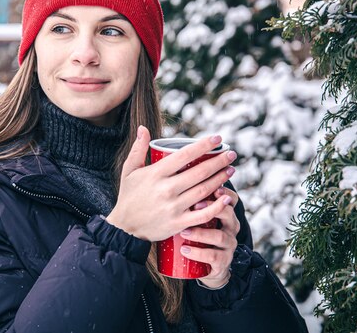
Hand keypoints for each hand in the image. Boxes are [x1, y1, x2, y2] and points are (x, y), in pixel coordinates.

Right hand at [106, 126, 236, 241]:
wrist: (125, 228)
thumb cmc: (129, 196)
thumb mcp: (129, 171)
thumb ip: (138, 149)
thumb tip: (143, 128)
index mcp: (155, 174)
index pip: (184, 155)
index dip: (203, 145)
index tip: (217, 138)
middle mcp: (166, 189)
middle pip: (199, 172)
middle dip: (219, 161)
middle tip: (231, 154)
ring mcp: (173, 207)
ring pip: (204, 190)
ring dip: (221, 179)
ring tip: (231, 169)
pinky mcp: (178, 223)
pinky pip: (202, 214)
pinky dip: (217, 206)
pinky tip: (227, 198)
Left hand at [180, 187, 239, 288]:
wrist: (205, 266)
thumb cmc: (196, 233)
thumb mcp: (195, 215)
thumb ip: (188, 196)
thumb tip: (167, 170)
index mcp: (225, 212)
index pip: (229, 198)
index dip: (223, 190)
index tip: (210, 185)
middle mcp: (230, 227)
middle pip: (229, 213)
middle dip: (214, 207)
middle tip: (195, 204)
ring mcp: (227, 245)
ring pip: (219, 236)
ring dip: (201, 233)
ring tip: (183, 232)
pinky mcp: (221, 262)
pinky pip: (213, 257)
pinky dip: (198, 253)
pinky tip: (184, 250)